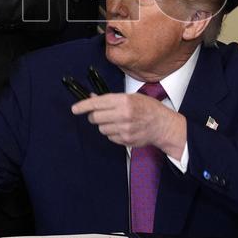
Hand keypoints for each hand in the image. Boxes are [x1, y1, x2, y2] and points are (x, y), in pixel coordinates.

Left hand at [71, 90, 185, 159]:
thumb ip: (110, 99)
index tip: (74, 109)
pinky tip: (122, 128)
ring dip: (104, 125)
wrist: (163, 125)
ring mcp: (124, 129)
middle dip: (94, 116)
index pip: (97, 103)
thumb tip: (92, 98)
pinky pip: (109, 137)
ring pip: (101, 128)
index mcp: (124, 101)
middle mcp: (123, 115)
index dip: (83, 106)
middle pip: (95, 117)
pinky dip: (112, 133)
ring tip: (117, 121)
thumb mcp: (130, 97)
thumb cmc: (148, 108)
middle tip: (100, 114)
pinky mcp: (125, 140)